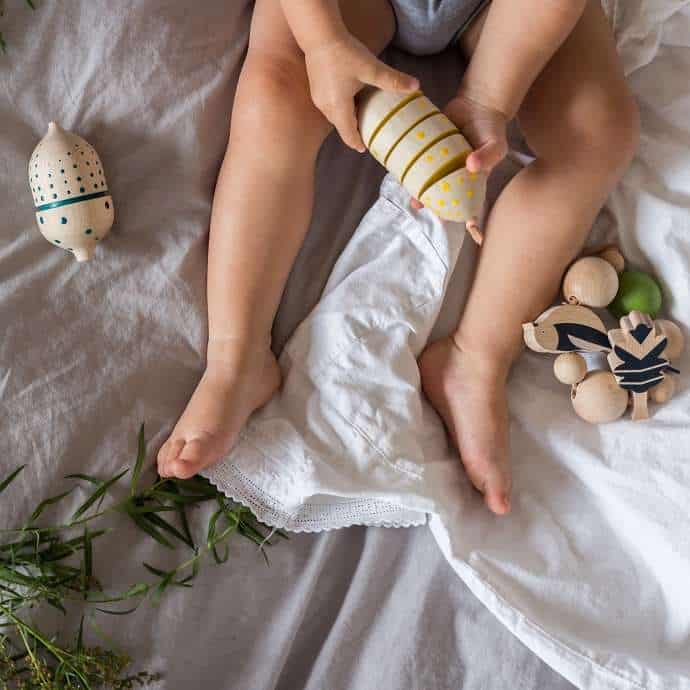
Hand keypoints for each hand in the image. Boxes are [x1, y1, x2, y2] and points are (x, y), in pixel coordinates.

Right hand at [304, 33, 418, 151]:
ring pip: (336, 116)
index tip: (369, 148)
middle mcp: (325, 108)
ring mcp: (318, 99)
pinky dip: (342, 107)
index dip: (359, 144)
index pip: (349, 136)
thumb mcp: (371, 68)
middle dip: (355, 131)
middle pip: (342, 127)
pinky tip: (353, 97)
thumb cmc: (344, 52)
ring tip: (364, 115)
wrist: (319, 34)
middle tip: (371, 131)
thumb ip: (393, 80)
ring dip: (349, 118)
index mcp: (338, 108)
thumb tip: (417, 86)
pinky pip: (331, 106)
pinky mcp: (316, 89)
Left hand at [410, 92, 507, 216]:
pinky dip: (411, 165)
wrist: (478, 102)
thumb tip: (471, 166)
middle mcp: (454, 172)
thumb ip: (488, 156)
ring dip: (417, 186)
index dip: (455, 211)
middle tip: (417, 204)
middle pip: (440, 191)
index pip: (462, 199)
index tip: (446, 218)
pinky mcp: (431, 147)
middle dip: (428, 200)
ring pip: (427, 178)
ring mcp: (441, 161)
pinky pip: (420, 158)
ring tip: (408, 193)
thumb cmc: (492, 128)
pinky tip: (401, 170)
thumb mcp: (496, 144)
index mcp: (470, 178)